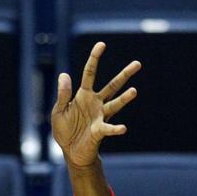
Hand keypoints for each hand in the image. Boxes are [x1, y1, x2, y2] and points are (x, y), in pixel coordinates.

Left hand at [51, 42, 140, 168]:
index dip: (95, 58)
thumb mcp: (58, 111)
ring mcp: (100, 116)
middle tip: (138, 64)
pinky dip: (115, 129)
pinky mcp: (100, 131)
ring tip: (134, 91)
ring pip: (115, 104)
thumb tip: (64, 74)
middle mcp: (96, 103)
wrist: (70, 151)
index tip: (102, 44)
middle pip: (112, 86)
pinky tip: (123, 128)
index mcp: (83, 96)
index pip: (90, 73)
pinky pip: (109, 128)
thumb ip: (63, 94)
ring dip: (124, 98)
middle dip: (124, 75)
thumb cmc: (65, 130)